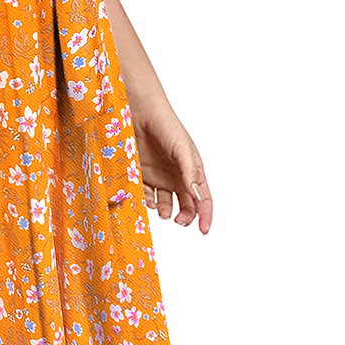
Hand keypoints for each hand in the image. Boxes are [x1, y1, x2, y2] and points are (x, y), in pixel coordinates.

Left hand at [132, 108, 212, 232]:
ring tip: (161, 210)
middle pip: (186, 206)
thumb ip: (190, 174)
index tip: (203, 230)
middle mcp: (178, 178)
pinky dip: (147, 201)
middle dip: (185, 217)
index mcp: (193, 172)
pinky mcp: (143, 177)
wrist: (139, 114)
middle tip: (178, 221)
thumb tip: (198, 197)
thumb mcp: (182, 150)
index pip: (204, 199)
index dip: (205, 216)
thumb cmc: (166, 127)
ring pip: (165, 205)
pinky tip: (146, 200)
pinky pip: (146, 196)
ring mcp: (160, 178)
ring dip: (164, 211)